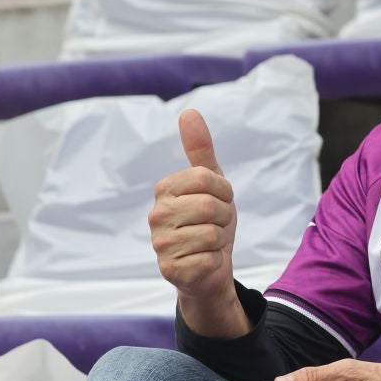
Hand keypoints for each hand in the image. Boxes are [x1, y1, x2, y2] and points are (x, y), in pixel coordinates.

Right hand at [151, 110, 247, 337]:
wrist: (210, 268)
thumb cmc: (211, 222)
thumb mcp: (212, 184)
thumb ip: (200, 149)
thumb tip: (189, 112)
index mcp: (165, 189)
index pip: (206, 177)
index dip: (224, 192)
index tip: (219, 201)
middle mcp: (156, 215)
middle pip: (210, 205)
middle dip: (225, 217)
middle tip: (216, 225)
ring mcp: (160, 243)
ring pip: (212, 233)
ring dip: (221, 240)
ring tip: (209, 243)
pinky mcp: (170, 269)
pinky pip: (209, 258)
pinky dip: (215, 260)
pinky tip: (204, 261)